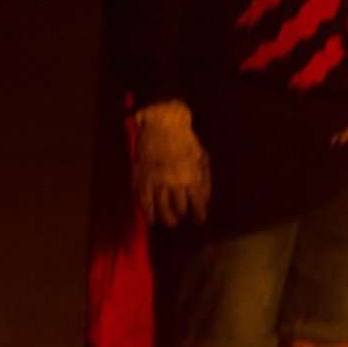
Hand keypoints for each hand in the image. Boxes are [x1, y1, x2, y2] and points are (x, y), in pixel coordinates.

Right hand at [128, 100, 210, 229]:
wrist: (161, 125)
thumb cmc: (185, 140)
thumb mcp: (202, 157)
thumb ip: (204, 179)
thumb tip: (205, 200)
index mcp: (193, 176)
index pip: (198, 204)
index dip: (199, 215)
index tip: (199, 220)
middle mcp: (175, 183)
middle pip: (180, 209)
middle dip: (182, 215)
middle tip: (181, 217)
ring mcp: (157, 182)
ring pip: (162, 209)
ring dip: (167, 218)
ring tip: (170, 221)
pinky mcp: (142, 180)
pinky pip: (144, 203)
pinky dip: (148, 214)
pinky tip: (151, 220)